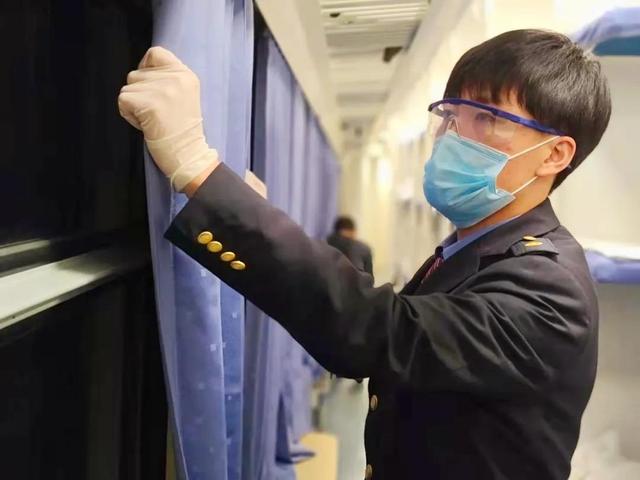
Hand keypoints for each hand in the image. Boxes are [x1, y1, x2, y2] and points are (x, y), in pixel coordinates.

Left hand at [118, 47, 218, 191]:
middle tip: (158, 113)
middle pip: (137, 74)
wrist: (189, 155)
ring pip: (128, 87)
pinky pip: (123, 100)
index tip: (153, 89)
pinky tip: (146, 125)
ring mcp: (163, 90)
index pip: (155, 53)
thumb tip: (142, 71)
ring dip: (134, 104)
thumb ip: (168, 79)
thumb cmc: (183, 131)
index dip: (147, 69)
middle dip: (141, 93)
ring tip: (153, 119)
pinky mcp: (149, 104)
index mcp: (186, 74)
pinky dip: (129, 115)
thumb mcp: (184, 95)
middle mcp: (176, 77)